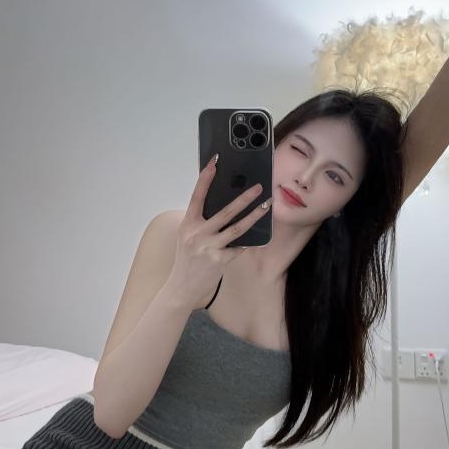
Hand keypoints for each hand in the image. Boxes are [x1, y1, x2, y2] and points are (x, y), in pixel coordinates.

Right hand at [166, 154, 271, 308]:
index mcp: (188, 224)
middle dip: (244, 198)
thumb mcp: (188, 237)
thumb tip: (226, 207)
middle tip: (258, 187)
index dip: (205, 178)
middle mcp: (197, 234)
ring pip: (238, 228)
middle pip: (225, 212)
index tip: (214, 162)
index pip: (197, 196)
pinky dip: (248, 242)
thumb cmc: (187, 259)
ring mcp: (209, 248)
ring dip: (255, 216)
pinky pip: (239, 247)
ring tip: (266, 206)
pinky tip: (258, 236)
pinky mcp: (220, 261)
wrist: (181, 287)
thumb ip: (202, 222)